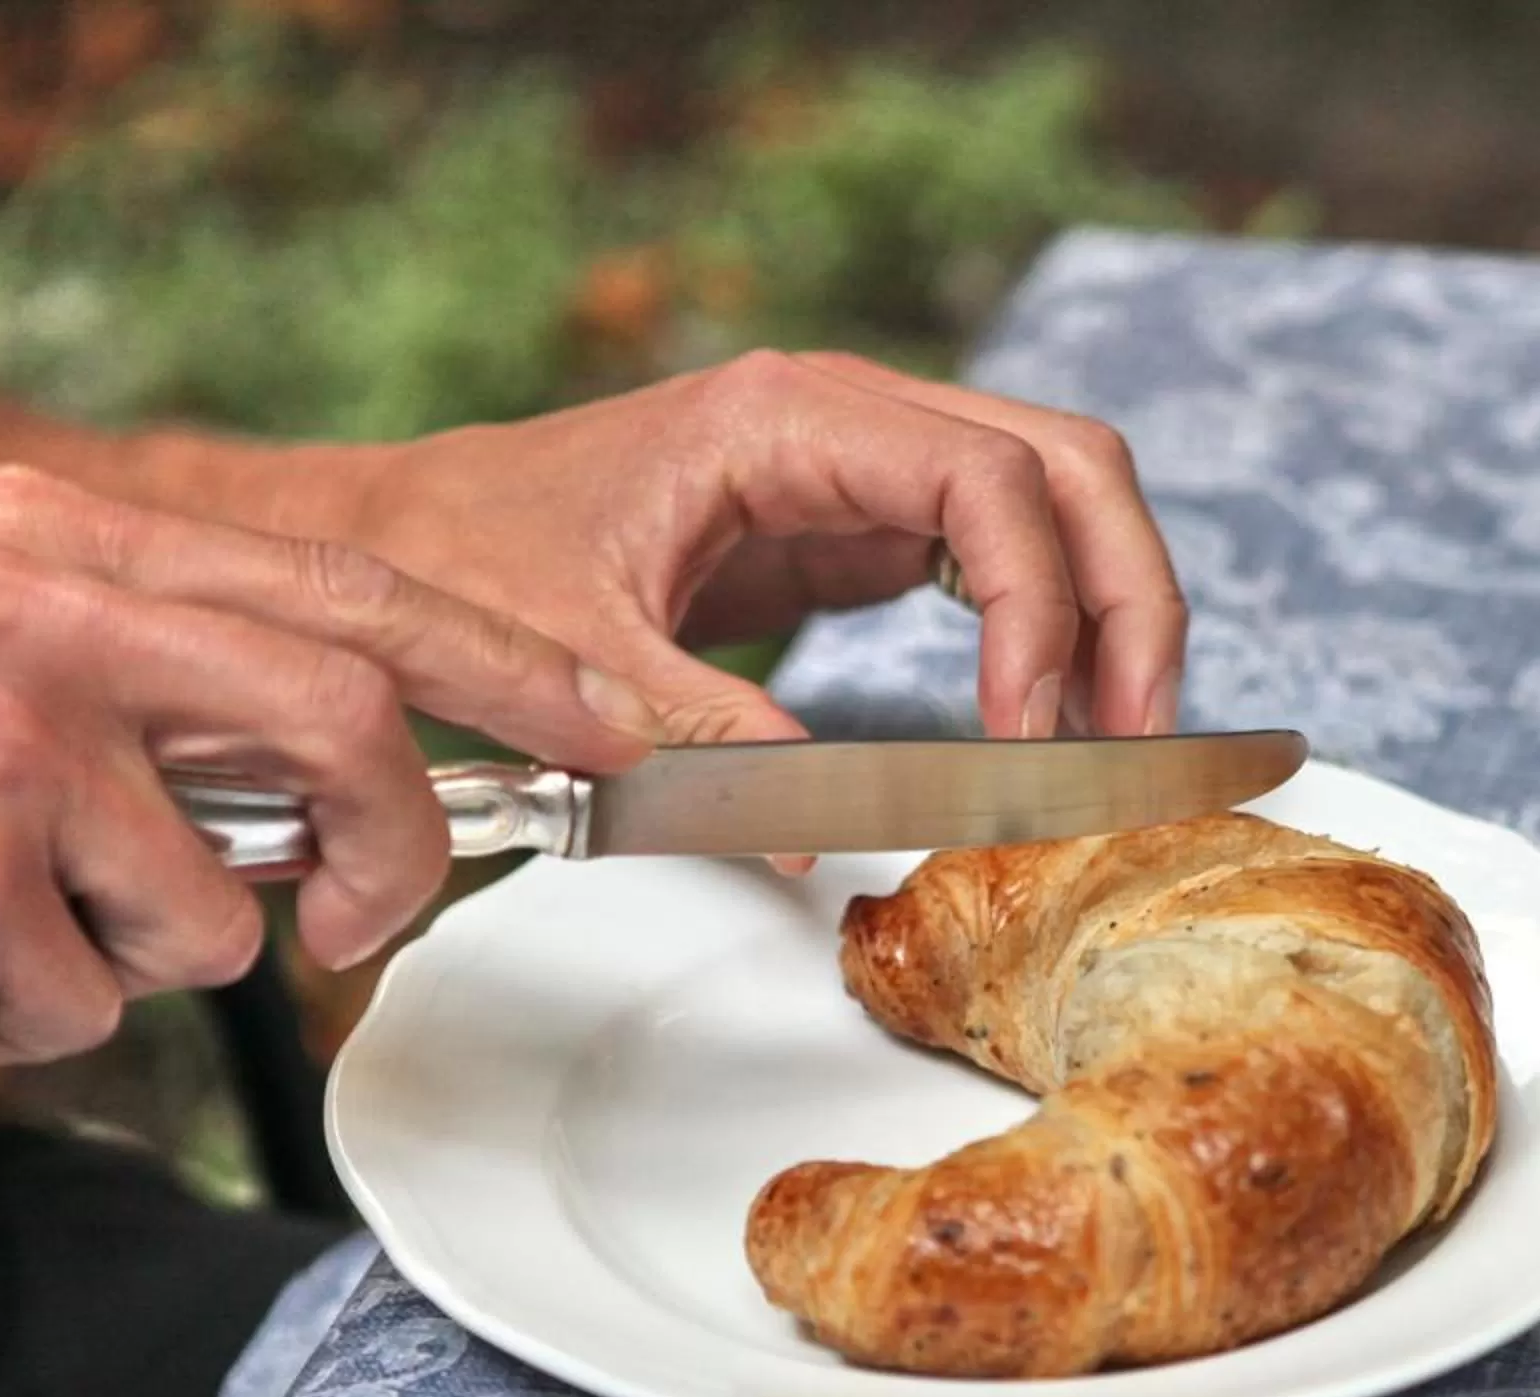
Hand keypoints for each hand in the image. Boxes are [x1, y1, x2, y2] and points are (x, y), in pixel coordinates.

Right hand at [0, 464, 650, 1091]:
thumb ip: (168, 695)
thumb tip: (355, 780)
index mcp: (53, 538)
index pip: (341, 582)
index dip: (497, 662)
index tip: (603, 722)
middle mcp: (30, 602)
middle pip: (343, 720)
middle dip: (392, 848)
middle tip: (352, 919)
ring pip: (219, 905)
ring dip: (126, 960)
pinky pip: (101, 999)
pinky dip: (25, 1022)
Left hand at [340, 349, 1188, 744]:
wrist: (403, 536)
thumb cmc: (464, 557)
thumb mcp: (572, 654)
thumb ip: (698, 734)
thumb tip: (808, 837)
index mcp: (786, 415)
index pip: (986, 478)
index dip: (1039, 604)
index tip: (1031, 727)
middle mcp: (847, 416)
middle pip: (1069, 463)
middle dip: (1126, 597)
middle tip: (1136, 735)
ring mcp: (867, 462)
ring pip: (1060, 497)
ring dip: (1110, 612)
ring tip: (1116, 740)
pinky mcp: (864, 521)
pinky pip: (1004, 553)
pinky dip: (1053, 628)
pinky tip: (1054, 718)